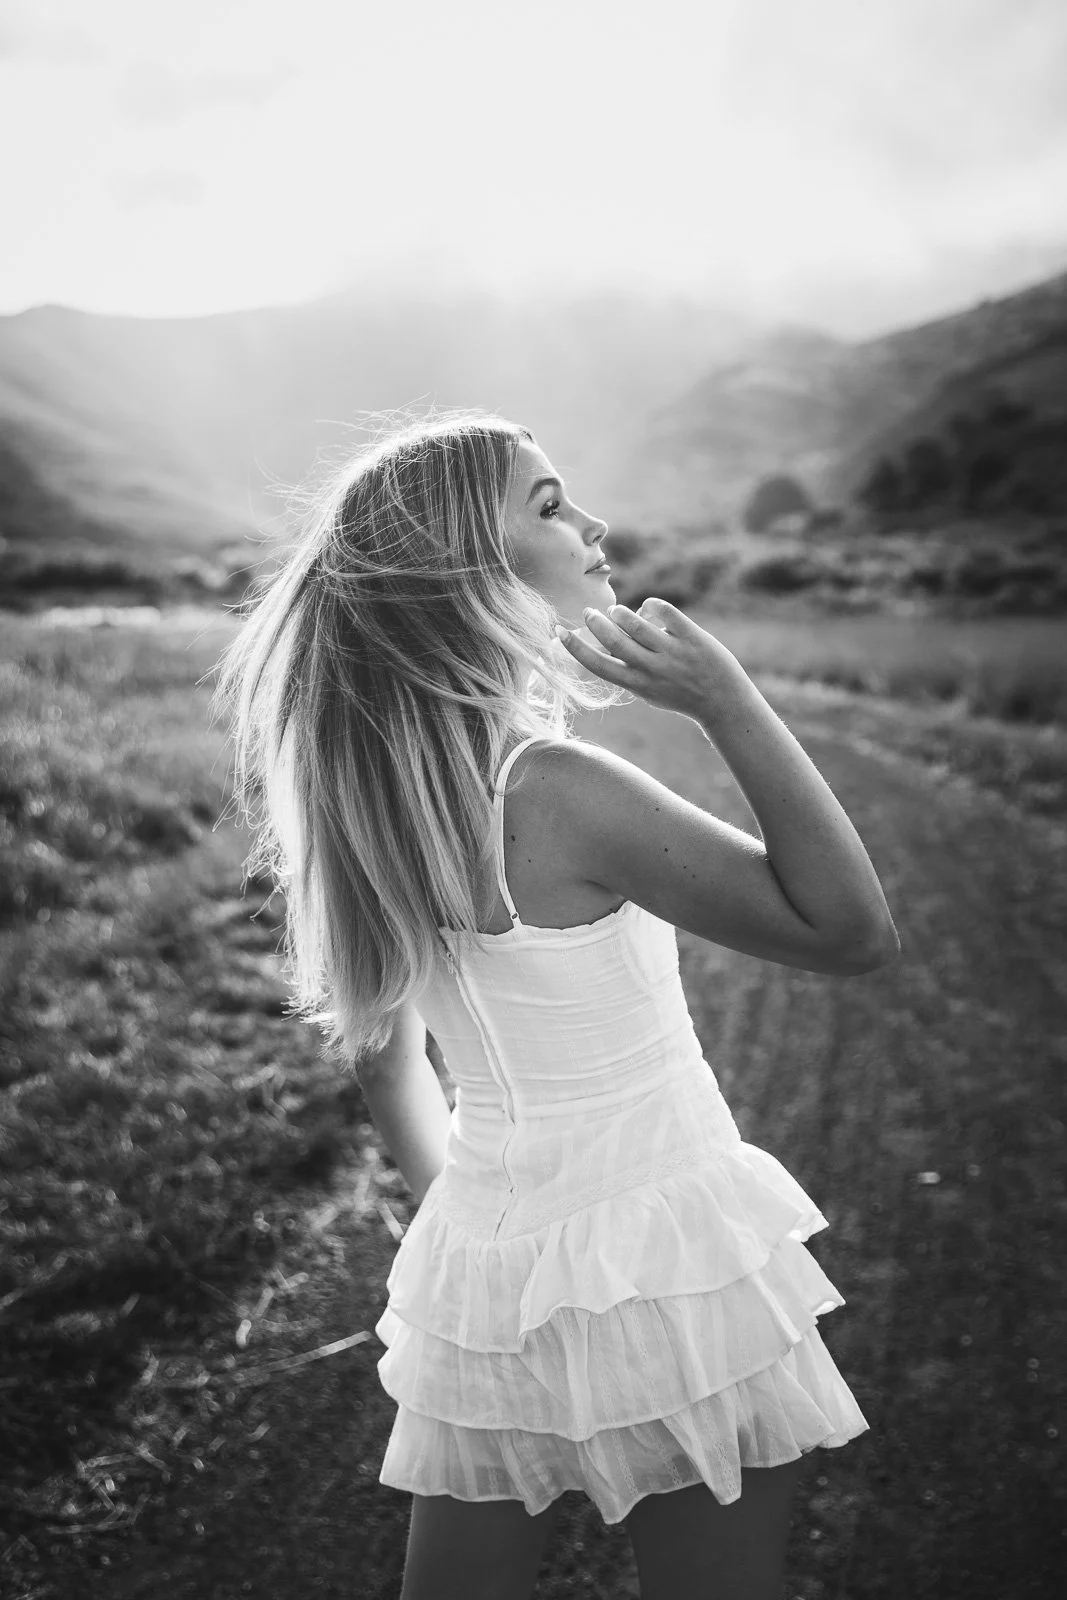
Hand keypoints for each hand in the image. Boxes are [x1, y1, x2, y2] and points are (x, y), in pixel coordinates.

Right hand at [555, 598, 748, 721]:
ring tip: (617, 612)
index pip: (598, 665)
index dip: (575, 648)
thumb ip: (628, 668)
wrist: (722, 702)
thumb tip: (604, 638)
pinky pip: (664, 611)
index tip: (559, 631)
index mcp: (637, 685)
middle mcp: (652, 669)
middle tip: (589, 612)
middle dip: (596, 622)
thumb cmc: (680, 693)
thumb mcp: (648, 689)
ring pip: (635, 623)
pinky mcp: (692, 637)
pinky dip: (650, 605)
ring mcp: (673, 653)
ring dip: (620, 613)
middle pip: (613, 640)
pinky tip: (649, 609)